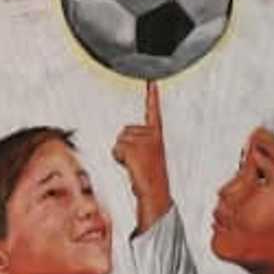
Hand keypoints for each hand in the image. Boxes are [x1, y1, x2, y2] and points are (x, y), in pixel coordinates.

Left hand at [112, 79, 171, 233]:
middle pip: (125, 131)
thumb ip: (139, 144)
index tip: (152, 80)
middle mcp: (152, 134)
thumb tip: (124, 144)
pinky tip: (131, 167)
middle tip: (138, 162)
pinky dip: (119, 158)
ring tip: (135, 165)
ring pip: (119, 140)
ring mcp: (143, 140)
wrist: (155, 192)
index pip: (154, 111)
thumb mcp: (148, 157)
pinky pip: (116, 148)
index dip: (152, 95)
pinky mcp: (134, 147)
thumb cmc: (151, 177)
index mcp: (157, 135)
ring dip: (122, 153)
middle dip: (125, 146)